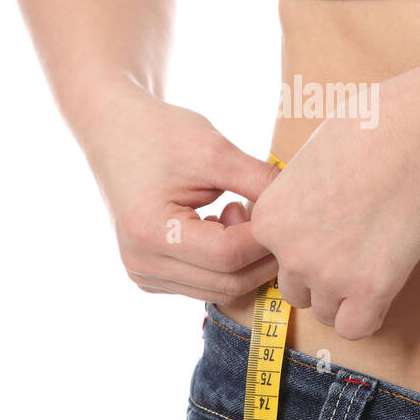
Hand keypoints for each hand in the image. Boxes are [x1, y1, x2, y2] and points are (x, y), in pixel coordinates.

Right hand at [84, 80, 280, 303]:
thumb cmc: (161, 133)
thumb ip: (261, 182)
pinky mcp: (150, 276)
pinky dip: (226, 264)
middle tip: (269, 213)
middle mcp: (141, 264)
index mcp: (150, 233)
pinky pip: (205, 284)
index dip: (266, 238)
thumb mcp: (215, 150)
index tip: (286, 210)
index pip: (229, 256)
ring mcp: (143, 275)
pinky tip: (221, 223)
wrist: (114, 130)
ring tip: (238, 210)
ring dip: (245, 260)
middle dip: (262, 254)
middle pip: (228, 282)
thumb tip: (305, 208)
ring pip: (220, 289)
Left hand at [249, 89, 419, 339]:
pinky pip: (356, 328)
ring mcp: (328, 275)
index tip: (332, 233)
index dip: (305, 249)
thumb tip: (306, 220)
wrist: (412, 138)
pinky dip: (368, 315)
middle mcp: (290, 253)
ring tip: (375, 261)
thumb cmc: (367, 133)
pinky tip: (383, 289)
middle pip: (297, 290)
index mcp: (269, 219)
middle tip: (357, 248)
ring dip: (347, 295)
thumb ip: (297, 200)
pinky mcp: (369, 289)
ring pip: (327, 311)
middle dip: (323, 276)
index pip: (275, 258)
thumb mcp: (309, 163)